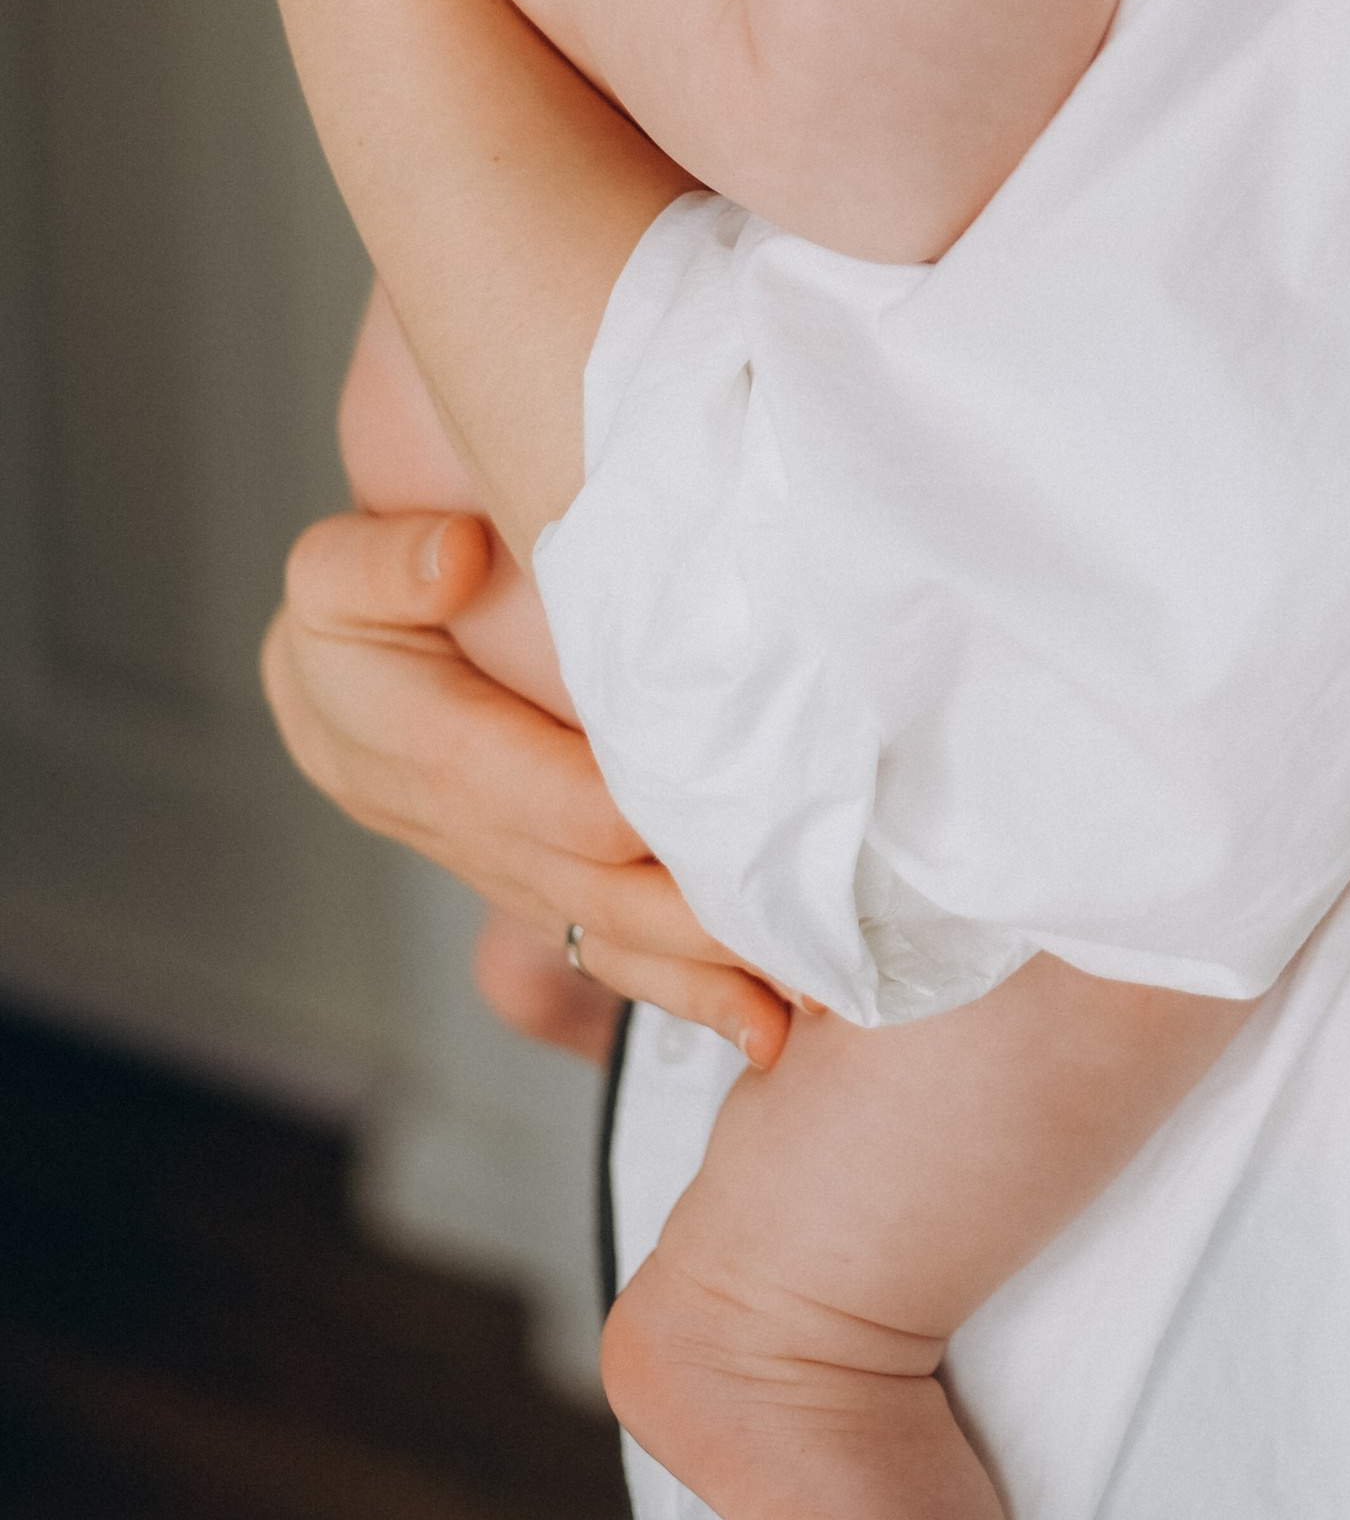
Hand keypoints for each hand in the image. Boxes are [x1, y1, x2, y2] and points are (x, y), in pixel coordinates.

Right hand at [263, 507, 789, 1066]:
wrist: (358, 659)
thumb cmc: (366, 592)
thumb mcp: (336, 569)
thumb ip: (385, 563)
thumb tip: (456, 561)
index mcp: (368, 730)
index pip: (477, 772)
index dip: (570, 797)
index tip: (666, 811)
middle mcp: (425, 818)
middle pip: (553, 874)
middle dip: (661, 906)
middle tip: (770, 922)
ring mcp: (481, 866)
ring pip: (587, 929)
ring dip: (687, 971)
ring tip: (785, 1003)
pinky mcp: (529, 888)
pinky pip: (601, 945)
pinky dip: (680, 982)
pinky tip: (757, 1016)